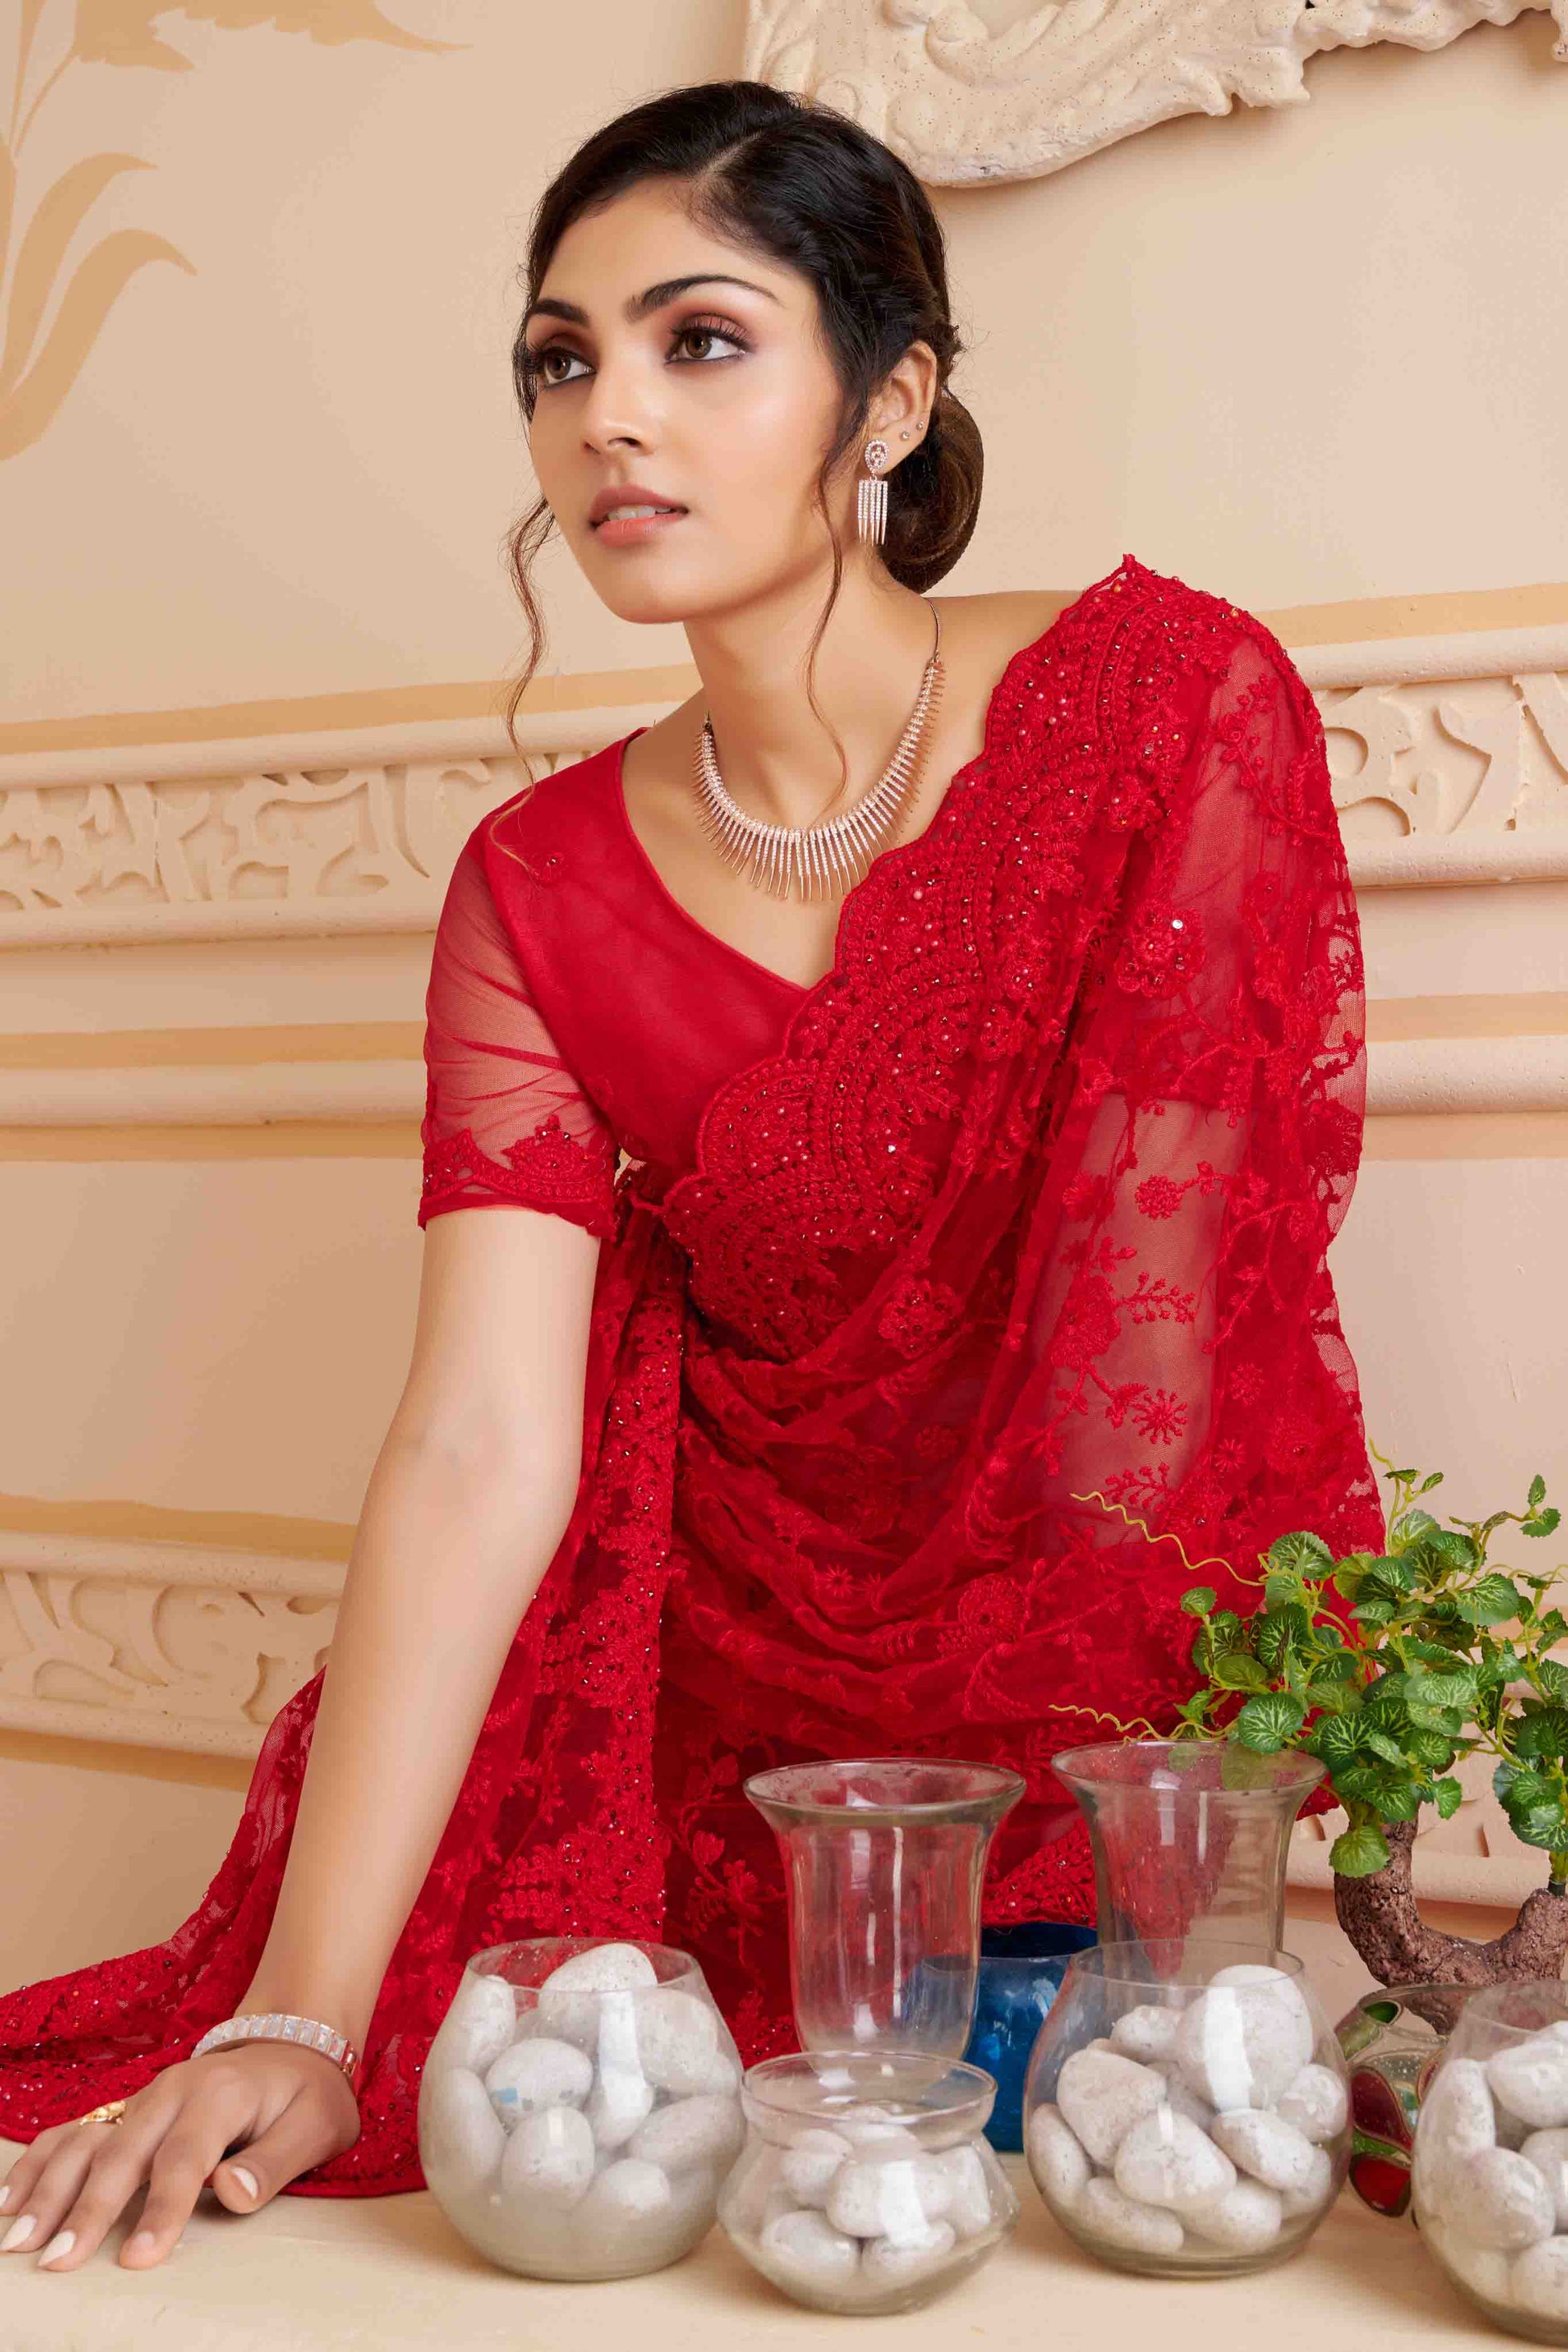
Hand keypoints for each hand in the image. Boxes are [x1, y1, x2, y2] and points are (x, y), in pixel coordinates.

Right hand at [0, 2042, 359, 2271]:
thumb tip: (232, 2189)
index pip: (185, 2158)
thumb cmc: (308, 2096)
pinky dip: (41, 2161)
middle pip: (123, 2152)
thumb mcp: (317, 2125)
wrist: (292, 2044)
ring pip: (88, 2140)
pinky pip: (75, 2130)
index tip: (138, 2260)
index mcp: (221, 2095)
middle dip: (88, 2210)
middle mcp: (174, 2090)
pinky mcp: (128, 2108)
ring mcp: (144, 2097)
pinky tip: (13, 2198)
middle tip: (58, 2262)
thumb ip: (275, 2161)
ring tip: (20, 2239)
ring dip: (50, 2188)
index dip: (162, 2210)